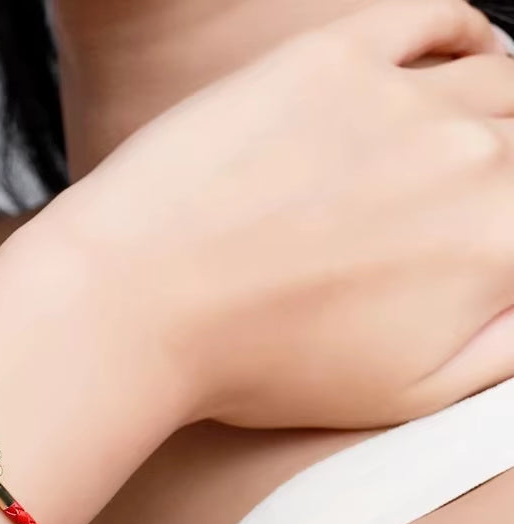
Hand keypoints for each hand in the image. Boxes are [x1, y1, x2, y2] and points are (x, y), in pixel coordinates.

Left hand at [45, 0, 513, 427]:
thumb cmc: (256, 362)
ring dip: (496, 115)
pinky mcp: (330, 57)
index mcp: (497, 245)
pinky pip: (432, 21)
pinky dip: (461, 38)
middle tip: (449, 214)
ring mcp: (400, 97)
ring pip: (496, 85)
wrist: (139, 303)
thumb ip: (501, 347)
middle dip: (499, 185)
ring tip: (461, 149)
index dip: (504, 242)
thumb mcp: (403, 394)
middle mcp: (470, 158)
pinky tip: (462, 60)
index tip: (482, 247)